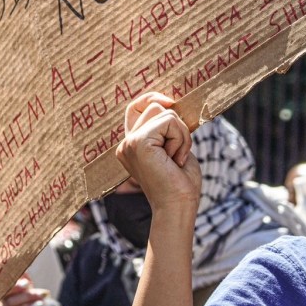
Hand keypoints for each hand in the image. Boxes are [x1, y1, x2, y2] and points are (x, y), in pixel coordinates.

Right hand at [116, 93, 200, 215]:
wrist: (178, 207)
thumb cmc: (180, 183)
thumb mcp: (174, 149)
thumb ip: (167, 129)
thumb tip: (170, 104)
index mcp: (131, 144)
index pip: (135, 107)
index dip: (151, 98)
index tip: (170, 103)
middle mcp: (125, 142)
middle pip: (152, 105)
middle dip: (176, 126)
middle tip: (177, 153)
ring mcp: (129, 142)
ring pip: (163, 112)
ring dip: (180, 134)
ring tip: (176, 157)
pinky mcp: (138, 143)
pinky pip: (168, 121)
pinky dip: (180, 139)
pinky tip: (175, 159)